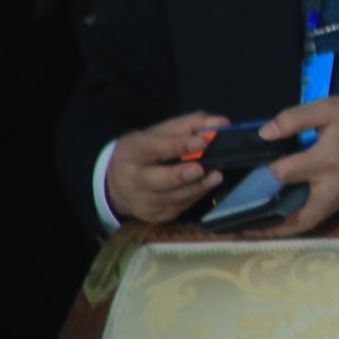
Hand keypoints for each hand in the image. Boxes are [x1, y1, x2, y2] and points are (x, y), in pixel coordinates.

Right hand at [104, 110, 230, 223]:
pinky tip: (204, 187)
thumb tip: (222, 122)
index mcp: (133, 152)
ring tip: (216, 177)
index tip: (202, 142)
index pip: (156, 148)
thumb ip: (191, 125)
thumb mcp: (160, 133)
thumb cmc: (146, 152)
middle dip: (180, 176)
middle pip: (158, 180)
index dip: (179, 145)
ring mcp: (141, 201)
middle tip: (200, 169)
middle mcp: (132, 179)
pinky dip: (193, 197)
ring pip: (172, 197)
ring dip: (197, 188)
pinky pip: (178, 207)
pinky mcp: (153, 216)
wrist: (117, 184)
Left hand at [245, 94, 338, 237]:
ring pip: (313, 220)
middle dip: (271, 227)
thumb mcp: (329, 106)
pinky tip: (296, 205)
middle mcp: (335, 185)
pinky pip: (328, 211)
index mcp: (326, 159)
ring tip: (264, 224)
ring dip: (288, 225)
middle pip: (299, 218)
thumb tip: (264, 134)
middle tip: (246, 227)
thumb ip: (294, 118)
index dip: (259, 177)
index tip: (242, 179)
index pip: (282, 175)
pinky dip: (309, 212)